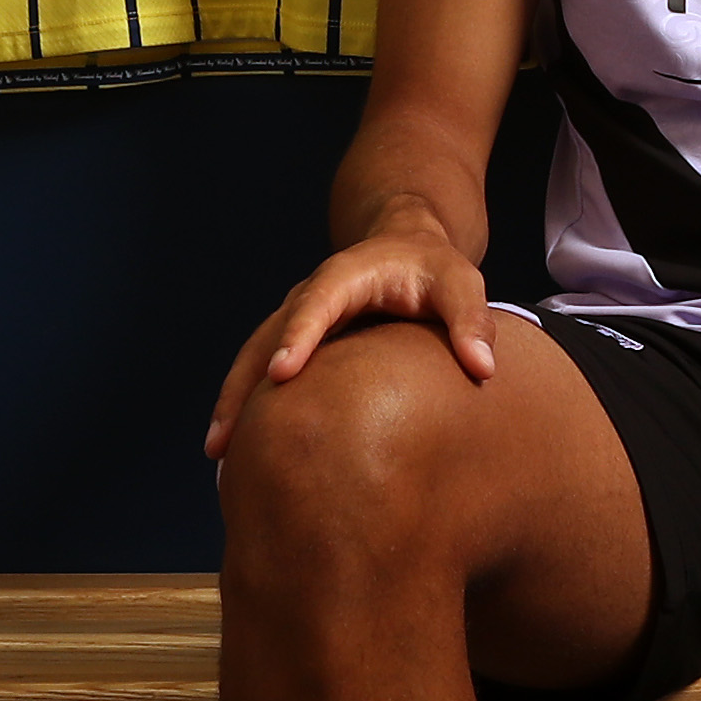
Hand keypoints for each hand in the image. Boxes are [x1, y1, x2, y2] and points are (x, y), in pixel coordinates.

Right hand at [204, 220, 499, 458]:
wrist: (405, 246)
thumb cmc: (434, 267)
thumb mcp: (461, 282)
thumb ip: (471, 320)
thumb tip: (483, 368)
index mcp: (344, 277)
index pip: (315, 305)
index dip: (297, 338)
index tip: (280, 375)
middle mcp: (309, 297)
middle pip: (266, 339)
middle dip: (243, 386)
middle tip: (227, 438)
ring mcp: (297, 319)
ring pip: (254, 358)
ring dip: (234, 402)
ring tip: (217, 454)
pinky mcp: (298, 341)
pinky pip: (262, 370)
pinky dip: (247, 404)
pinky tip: (238, 448)